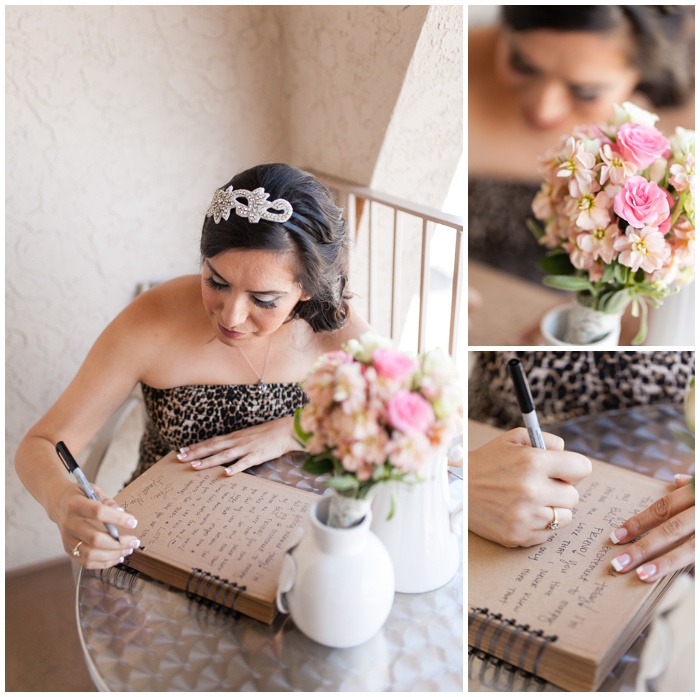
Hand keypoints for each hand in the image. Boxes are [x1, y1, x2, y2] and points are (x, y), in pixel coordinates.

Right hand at [49, 482, 139, 569]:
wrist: (57, 503)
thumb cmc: (80, 496)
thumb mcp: (93, 490)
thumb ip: (107, 501)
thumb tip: (122, 513)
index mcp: (75, 505)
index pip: (98, 513)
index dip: (117, 518)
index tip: (133, 522)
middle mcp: (69, 524)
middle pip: (95, 538)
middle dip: (119, 543)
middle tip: (135, 541)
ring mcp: (67, 539)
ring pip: (91, 554)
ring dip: (113, 554)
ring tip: (129, 549)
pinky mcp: (68, 549)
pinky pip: (86, 562)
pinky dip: (104, 563)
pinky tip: (118, 557)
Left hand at [176, 416, 298, 475]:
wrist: (284, 430)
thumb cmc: (267, 434)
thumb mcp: (247, 436)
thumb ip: (235, 443)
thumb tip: (222, 450)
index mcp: (234, 437)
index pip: (211, 441)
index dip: (196, 446)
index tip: (182, 450)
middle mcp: (237, 441)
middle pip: (213, 447)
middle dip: (196, 453)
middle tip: (180, 458)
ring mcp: (246, 448)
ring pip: (224, 455)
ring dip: (209, 461)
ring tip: (195, 467)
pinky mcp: (257, 455)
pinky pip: (244, 463)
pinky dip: (235, 468)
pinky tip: (226, 474)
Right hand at [468, 428, 591, 547]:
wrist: (456, 489)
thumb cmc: (485, 462)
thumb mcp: (511, 439)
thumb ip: (544, 439)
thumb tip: (565, 451)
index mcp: (533, 462)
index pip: (581, 468)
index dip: (573, 469)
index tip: (563, 471)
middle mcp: (532, 490)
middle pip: (574, 496)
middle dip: (560, 490)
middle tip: (541, 486)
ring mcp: (526, 516)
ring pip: (564, 517)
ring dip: (552, 509)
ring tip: (531, 501)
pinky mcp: (519, 536)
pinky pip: (547, 533)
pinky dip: (538, 524)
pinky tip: (521, 513)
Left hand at [610, 475, 694, 581]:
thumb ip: (693, 484)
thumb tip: (676, 480)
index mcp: (696, 493)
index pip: (662, 508)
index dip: (638, 523)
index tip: (614, 538)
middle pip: (671, 530)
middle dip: (643, 548)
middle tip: (618, 564)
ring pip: (691, 548)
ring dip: (666, 563)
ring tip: (642, 575)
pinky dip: (693, 572)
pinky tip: (681, 583)